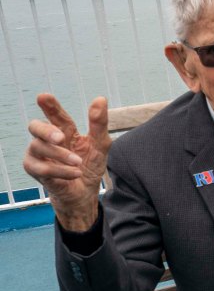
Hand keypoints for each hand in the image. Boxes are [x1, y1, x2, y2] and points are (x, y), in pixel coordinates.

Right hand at [23, 94, 110, 230]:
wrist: (85, 193)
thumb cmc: (90, 167)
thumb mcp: (101, 145)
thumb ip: (99, 123)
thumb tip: (100, 99)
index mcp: (64, 131)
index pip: (56, 116)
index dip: (50, 106)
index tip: (43, 97)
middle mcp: (47, 140)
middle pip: (35, 126)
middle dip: (46, 130)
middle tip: (60, 137)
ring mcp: (38, 155)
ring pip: (38, 147)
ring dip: (60, 155)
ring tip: (78, 162)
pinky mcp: (35, 170)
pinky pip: (41, 168)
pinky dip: (60, 170)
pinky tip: (75, 173)